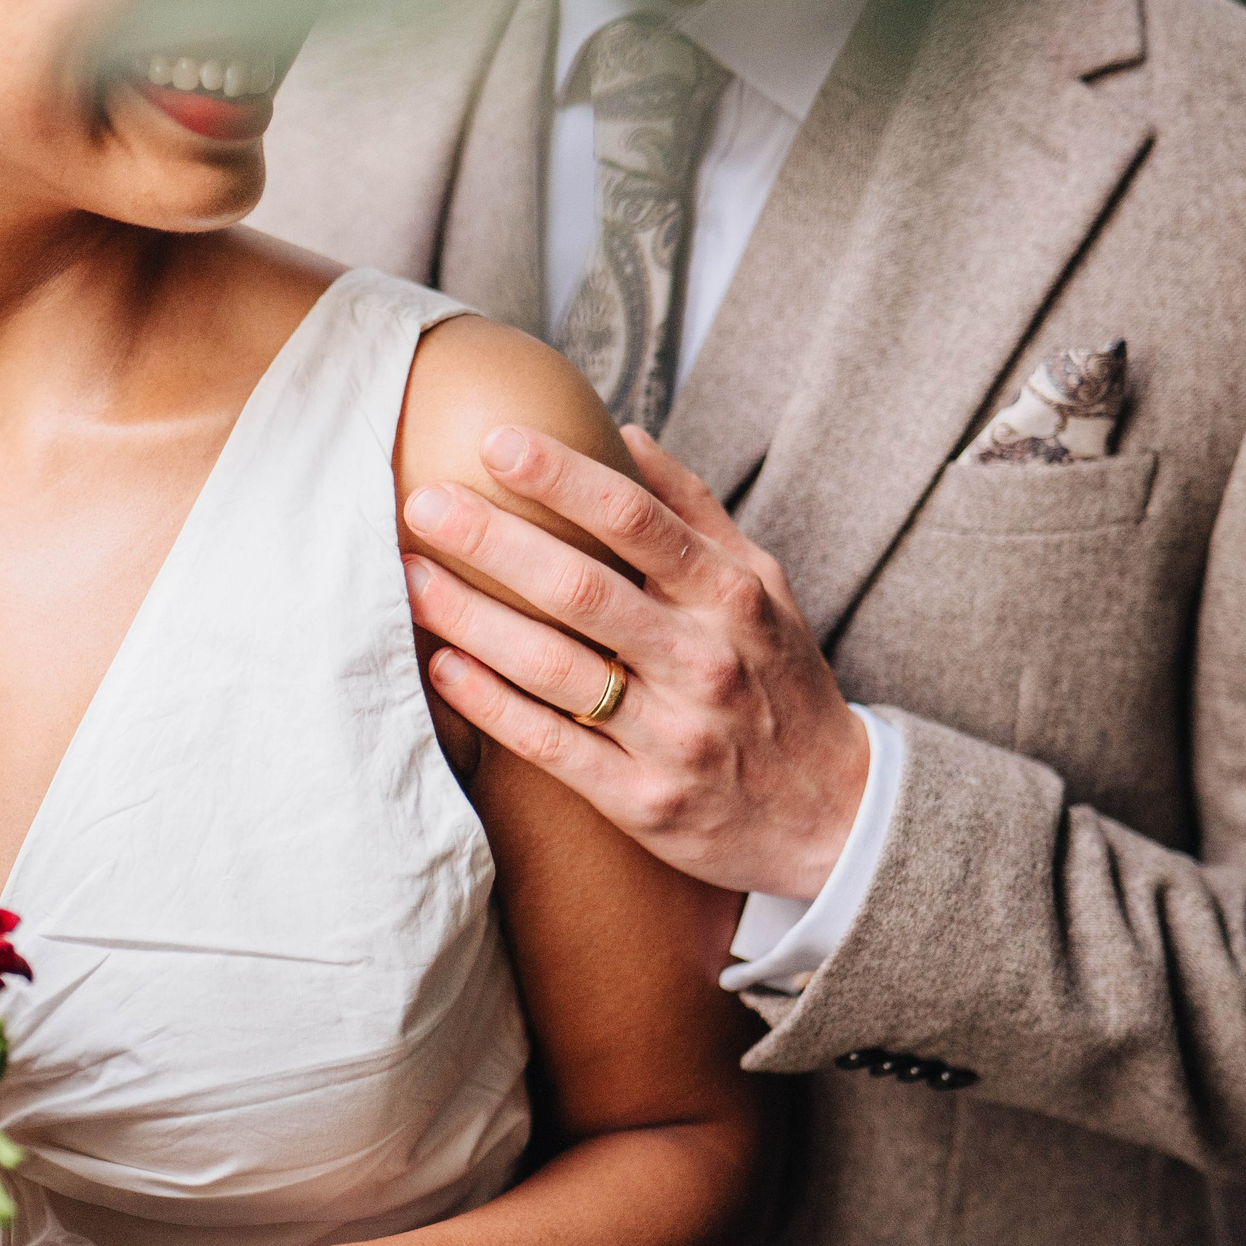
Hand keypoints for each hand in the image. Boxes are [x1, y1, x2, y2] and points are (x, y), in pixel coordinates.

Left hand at [401, 425, 869, 900]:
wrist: (834, 814)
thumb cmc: (779, 680)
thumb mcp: (762, 586)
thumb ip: (694, 510)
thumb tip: (624, 431)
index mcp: (730, 597)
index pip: (637, 520)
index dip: (562, 476)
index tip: (495, 440)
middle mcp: (702, 661)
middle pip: (581, 589)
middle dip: (493, 541)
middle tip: (423, 502)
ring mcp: (671, 735)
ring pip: (553, 668)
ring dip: (472, 619)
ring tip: (411, 577)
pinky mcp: (641, 800)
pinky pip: (550, 746)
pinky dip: (490, 704)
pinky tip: (443, 666)